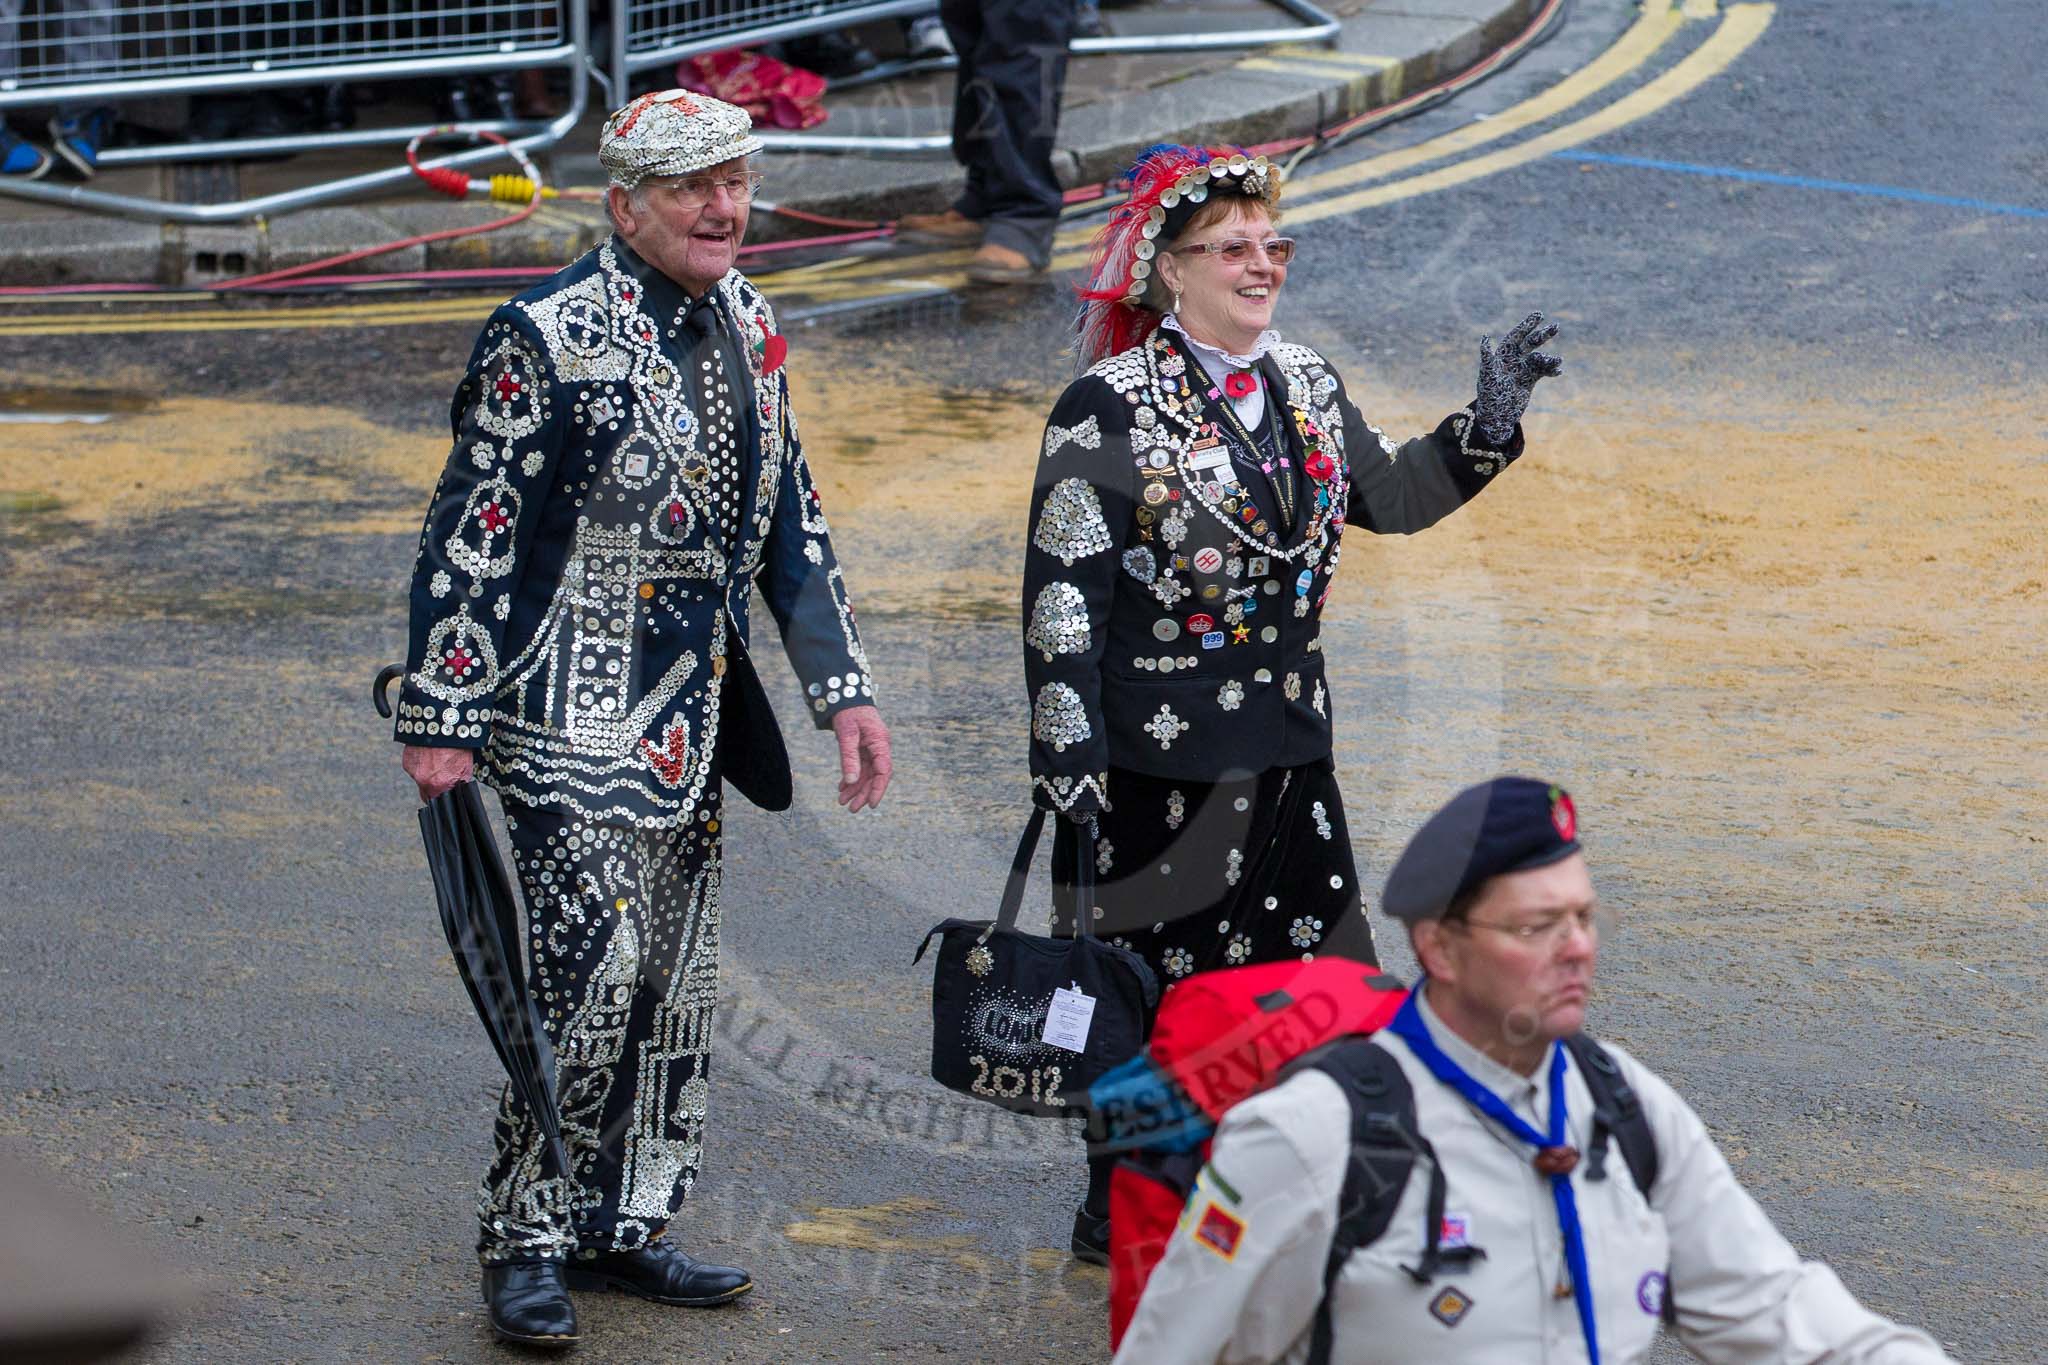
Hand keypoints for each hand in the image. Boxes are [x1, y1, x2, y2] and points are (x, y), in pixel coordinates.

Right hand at [402, 744, 474, 802]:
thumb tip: (460, 793)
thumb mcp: (466, 767)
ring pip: (420, 781)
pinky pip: (414, 770)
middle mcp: (423, 780)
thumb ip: (460, 784)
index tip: (445, 798)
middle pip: (427, 794)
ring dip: (427, 776)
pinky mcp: (407, 762)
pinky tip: (429, 757)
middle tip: (442, 778)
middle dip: (434, 789)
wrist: (441, 725)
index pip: (437, 803)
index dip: (443, 801)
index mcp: (439, 784)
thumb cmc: (456, 745)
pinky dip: (421, 765)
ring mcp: (413, 771)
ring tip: (437, 762)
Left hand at [830, 705, 891, 812]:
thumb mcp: (847, 734)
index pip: (884, 771)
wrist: (846, 695)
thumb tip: (850, 781)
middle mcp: (879, 747)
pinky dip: (851, 778)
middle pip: (875, 776)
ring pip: (866, 774)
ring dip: (855, 788)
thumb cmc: (848, 711)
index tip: (871, 804)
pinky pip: (859, 767)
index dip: (879, 789)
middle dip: (864, 793)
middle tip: (851, 809)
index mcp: (880, 742)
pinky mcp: (863, 748)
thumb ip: (849, 757)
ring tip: (842, 802)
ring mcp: (872, 748)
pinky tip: (842, 788)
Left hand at [1473, 311, 1562, 444]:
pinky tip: (1558, 371)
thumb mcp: (1488, 376)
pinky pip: (1543, 371)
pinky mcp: (1530, 381)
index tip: (1539, 315)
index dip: (1526, 325)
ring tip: (1557, 361)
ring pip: (1539, 358)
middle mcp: (1513, 361)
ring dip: (1549, 358)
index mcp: (1502, 356)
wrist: (1497, 417)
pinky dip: (1551, 370)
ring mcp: (1522, 370)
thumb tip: (1485, 337)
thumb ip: (1487, 357)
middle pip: (1530, 344)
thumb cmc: (1488, 396)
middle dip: (1542, 335)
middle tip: (1556, 326)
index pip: (1515, 336)